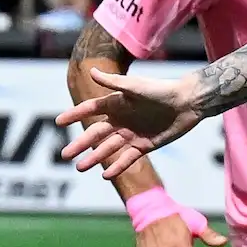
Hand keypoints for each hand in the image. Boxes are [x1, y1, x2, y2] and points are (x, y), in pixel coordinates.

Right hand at [59, 69, 203, 177]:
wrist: (188, 102)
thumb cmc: (161, 90)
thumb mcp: (136, 87)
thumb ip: (114, 82)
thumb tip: (91, 71)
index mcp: (116, 103)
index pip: (90, 110)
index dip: (75, 115)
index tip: (58, 122)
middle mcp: (121, 120)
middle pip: (96, 134)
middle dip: (80, 145)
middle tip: (64, 155)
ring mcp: (132, 134)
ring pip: (109, 148)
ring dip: (94, 158)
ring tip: (80, 167)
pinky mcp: (145, 145)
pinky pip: (127, 158)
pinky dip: (117, 166)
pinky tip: (105, 175)